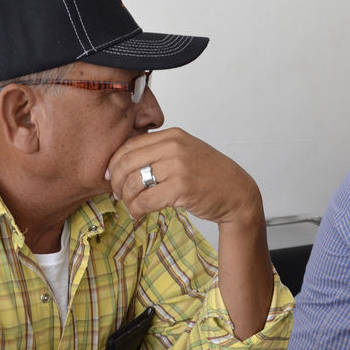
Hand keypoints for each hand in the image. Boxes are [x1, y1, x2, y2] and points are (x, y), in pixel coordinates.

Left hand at [106, 128, 261, 223]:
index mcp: (172, 135)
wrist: (237, 193)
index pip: (129, 145)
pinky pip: (146, 200)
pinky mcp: (181, 188)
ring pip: (134, 183)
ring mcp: (178, 166)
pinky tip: (139, 214)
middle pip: (127, 163)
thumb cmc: (210, 176)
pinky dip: (137, 210)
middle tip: (118, 195)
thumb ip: (159, 152)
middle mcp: (174, 146)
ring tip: (131, 207)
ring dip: (127, 199)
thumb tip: (123, 164)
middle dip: (117, 183)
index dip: (115, 163)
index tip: (112, 177)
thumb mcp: (185, 153)